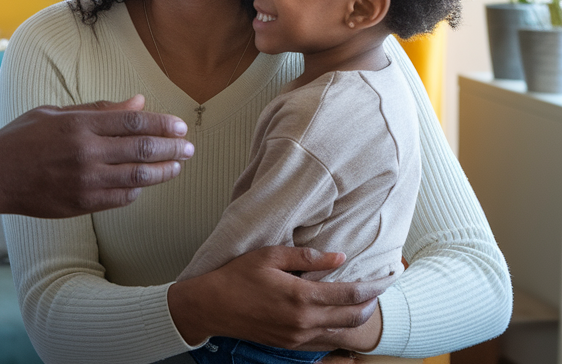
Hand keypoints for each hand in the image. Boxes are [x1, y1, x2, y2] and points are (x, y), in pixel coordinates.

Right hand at [0, 94, 192, 217]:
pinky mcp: (82, 204)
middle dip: (172, 147)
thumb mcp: (54, 113)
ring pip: (138, 177)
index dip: (162, 124)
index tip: (180, 126)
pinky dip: (137, 190)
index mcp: (79, 125)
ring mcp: (85, 181)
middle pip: (142, 148)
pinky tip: (144, 183)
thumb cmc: (20, 139)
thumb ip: (98, 109)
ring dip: (163, 171)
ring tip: (177, 166)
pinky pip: (121, 199)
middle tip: (189, 147)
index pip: (134, 122)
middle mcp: (86, 152)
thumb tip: (138, 102)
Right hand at [167, 246, 388, 350]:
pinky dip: (339, 329)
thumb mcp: (269, 256)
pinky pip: (325, 340)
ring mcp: (298, 336)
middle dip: (372, 304)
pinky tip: (340, 318)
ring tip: (365, 303)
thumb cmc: (237, 276)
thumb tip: (339, 257)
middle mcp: (304, 320)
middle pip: (353, 316)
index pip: (350, 293)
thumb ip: (306, 257)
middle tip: (381, 290)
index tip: (387, 278)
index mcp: (301, 295)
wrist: (212, 306)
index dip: (373, 286)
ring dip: (357, 317)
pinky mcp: (291, 344)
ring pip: (342, 331)